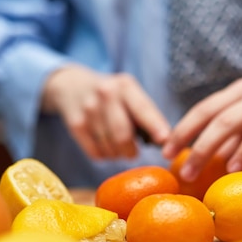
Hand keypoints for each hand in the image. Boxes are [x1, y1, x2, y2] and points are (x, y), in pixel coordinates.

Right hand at [41, 65, 170, 158]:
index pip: (142, 109)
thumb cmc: (113, 96)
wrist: (72, 85)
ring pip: (110, 147)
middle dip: (132, 151)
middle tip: (134, 153)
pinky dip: (105, 156)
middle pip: (122, 135)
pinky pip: (96, 153)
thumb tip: (168, 142)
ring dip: (118, 154)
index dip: (154, 126)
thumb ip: (148, 115)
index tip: (164, 139)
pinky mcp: (76, 125)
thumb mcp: (131, 95)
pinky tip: (105, 146)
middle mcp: (106, 94)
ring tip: (118, 145)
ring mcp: (89, 109)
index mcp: (125, 86)